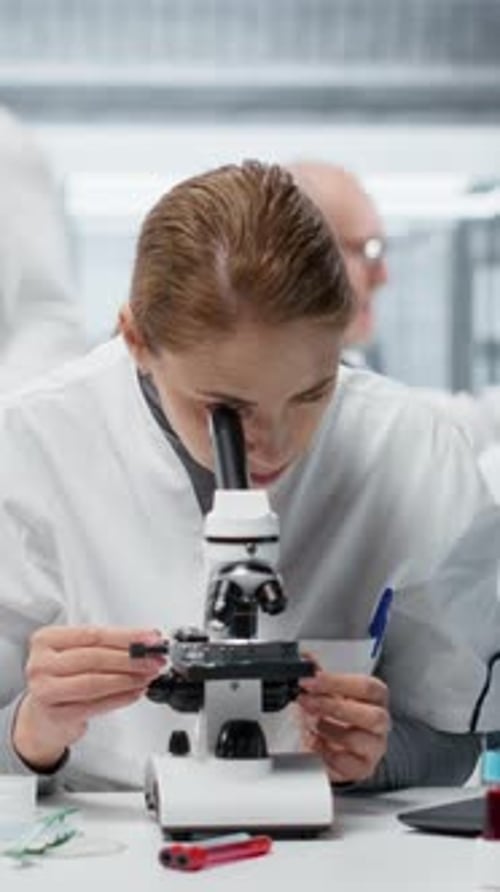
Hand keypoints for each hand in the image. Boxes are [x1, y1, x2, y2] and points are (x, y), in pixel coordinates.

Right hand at [13, 625, 165, 769]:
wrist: (41, 716)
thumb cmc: (63, 677)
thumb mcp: (79, 652)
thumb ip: (110, 644)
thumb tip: (148, 640)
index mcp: (46, 640)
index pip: (93, 634)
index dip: (126, 637)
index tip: (150, 638)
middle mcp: (40, 664)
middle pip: (94, 657)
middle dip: (131, 658)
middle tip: (154, 659)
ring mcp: (45, 691)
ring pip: (94, 682)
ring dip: (127, 679)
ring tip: (147, 676)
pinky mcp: (56, 715)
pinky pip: (95, 705)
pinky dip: (120, 698)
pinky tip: (135, 692)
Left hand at [297, 671, 389, 783]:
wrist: (350, 744)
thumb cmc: (344, 714)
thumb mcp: (334, 692)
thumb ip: (321, 675)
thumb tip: (305, 658)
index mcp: (376, 697)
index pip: (366, 687)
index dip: (336, 682)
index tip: (309, 680)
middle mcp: (381, 722)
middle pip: (371, 715)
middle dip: (332, 706)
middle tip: (306, 701)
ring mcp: (375, 747)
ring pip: (359, 740)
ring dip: (329, 730)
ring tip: (312, 724)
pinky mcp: (363, 768)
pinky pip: (348, 764)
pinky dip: (326, 753)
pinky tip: (316, 743)